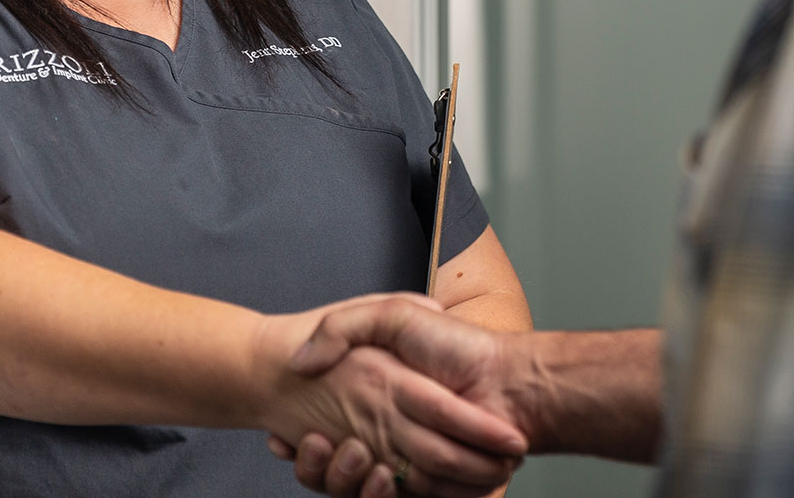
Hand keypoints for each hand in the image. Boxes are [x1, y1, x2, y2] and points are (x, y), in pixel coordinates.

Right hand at [252, 297, 524, 494]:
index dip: (302, 443)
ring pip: (364, 488)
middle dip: (324, 465)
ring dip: (350, 481)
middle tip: (316, 445)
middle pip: (343, 466)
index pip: (329, 430)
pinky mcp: (434, 488)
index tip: (280, 438)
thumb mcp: (393, 313)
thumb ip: (347, 325)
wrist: (513, 381)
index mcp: (379, 397)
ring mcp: (411, 462)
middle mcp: (391, 433)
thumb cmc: (458, 345)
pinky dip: (382, 494)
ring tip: (356, 456)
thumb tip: (305, 358)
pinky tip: (380, 475)